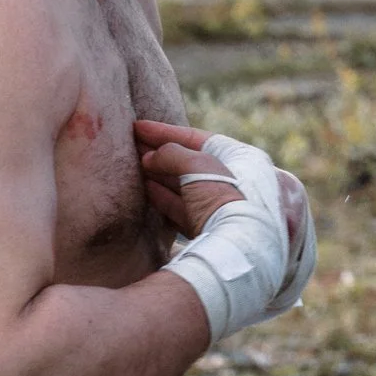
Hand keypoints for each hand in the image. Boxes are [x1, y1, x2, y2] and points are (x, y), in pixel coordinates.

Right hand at [137, 122, 308, 253]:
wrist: (238, 249)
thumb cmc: (224, 197)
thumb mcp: (198, 165)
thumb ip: (172, 154)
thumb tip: (150, 157)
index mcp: (243, 159)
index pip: (199, 139)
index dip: (167, 132)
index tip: (139, 127)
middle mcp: (237, 182)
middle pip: (192, 163)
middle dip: (161, 154)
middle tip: (132, 146)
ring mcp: (223, 207)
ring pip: (186, 186)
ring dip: (159, 175)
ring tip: (134, 165)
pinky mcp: (211, 230)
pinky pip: (184, 209)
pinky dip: (164, 198)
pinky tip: (146, 189)